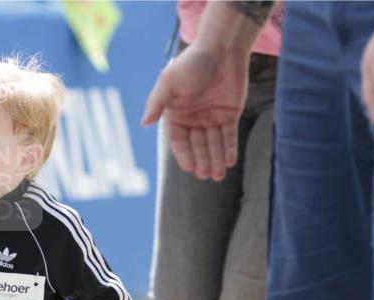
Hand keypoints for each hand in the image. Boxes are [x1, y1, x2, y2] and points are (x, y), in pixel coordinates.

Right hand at [141, 44, 248, 179]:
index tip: (191, 167)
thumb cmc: (191, 64)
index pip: (179, 141)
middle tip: (207, 175)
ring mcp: (211, 118)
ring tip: (218, 175)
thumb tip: (143, 123)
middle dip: (202, 161)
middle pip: (197, 145)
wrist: (221, 49)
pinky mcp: (229, 114)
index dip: (184, 155)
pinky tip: (230, 162)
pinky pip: (229, 135)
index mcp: (176, 115)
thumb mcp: (169, 82)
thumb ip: (157, 103)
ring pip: (213, 144)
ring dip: (216, 159)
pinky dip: (229, 149)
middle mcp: (192, 119)